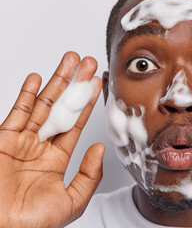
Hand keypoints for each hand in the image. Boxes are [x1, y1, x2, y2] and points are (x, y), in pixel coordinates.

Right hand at [0, 52, 104, 227]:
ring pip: (43, 105)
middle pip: (62, 109)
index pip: (76, 125)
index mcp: (56, 160)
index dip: (87, 104)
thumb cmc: (32, 223)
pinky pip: (18, 112)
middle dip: (75, 86)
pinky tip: (38, 78)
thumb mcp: (72, 200)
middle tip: (87, 64)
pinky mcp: (3, 139)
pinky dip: (27, 94)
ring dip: (57, 82)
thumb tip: (99, 149)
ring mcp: (21, 141)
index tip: (97, 86)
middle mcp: (40, 147)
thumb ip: (89, 175)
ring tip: (71, 62)